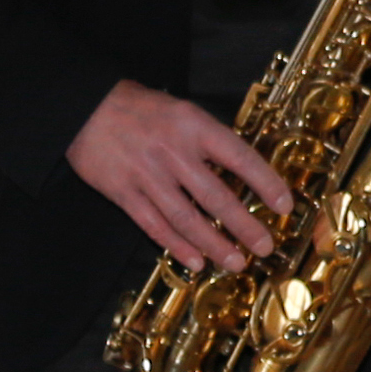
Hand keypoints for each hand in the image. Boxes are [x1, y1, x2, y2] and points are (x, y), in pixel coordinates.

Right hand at [76, 82, 295, 270]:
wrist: (85, 108)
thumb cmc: (142, 109)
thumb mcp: (183, 111)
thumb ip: (209, 141)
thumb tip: (244, 175)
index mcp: (194, 126)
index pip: (240, 157)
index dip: (266, 183)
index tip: (285, 206)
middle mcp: (173, 151)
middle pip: (216, 196)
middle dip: (244, 226)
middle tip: (265, 247)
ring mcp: (147, 175)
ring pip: (187, 218)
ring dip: (214, 244)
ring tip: (236, 263)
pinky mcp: (123, 193)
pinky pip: (155, 225)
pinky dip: (176, 246)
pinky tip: (196, 261)